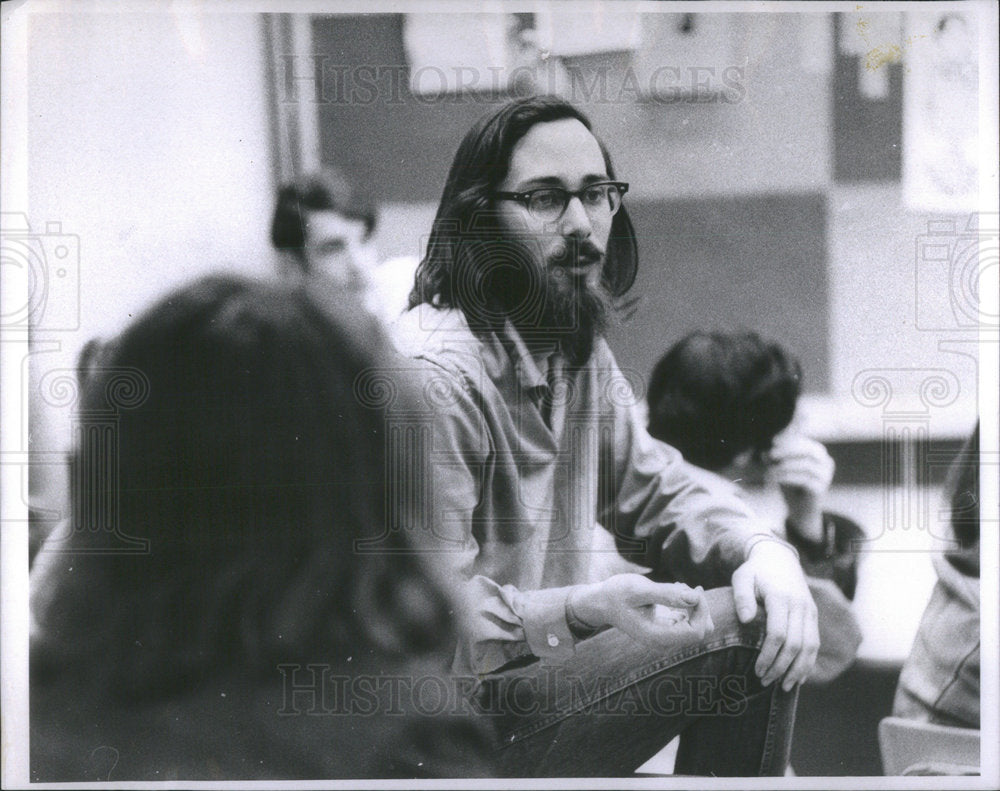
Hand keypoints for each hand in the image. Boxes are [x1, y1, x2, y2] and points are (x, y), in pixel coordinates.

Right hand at [568, 574, 712, 648]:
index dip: (702, 610)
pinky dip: (687, 604)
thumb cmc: (616, 594)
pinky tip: (674, 590)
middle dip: (700, 607)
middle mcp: (664, 641)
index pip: (696, 631)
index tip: (694, 590)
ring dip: (694, 605)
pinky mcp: (667, 628)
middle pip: (702, 630)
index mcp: (658, 637)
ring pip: (698, 625)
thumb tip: (695, 598)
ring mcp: (666, 636)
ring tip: (677, 587)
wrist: (602, 602)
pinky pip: (689, 620)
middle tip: (687, 587)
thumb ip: (666, 594)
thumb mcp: (639, 589)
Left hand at [732, 539, 818, 690]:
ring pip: (810, 647)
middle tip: (764, 681)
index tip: (756, 670)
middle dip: (781, 667)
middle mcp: (799, 606)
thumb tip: (745, 620)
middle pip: (795, 644)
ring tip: (784, 687)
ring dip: (798, 670)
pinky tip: (799, 677)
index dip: (768, 655)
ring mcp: (809, 611)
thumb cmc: (755, 571)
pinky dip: (808, 662)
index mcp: (780, 597)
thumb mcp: (742, 577)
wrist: (779, 559)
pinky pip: (815, 643)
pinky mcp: (813, 616)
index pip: (778, 633)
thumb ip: (742, 596)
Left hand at [766, 433, 833, 542]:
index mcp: (818, 453)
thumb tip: (764, 452)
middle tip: (771, 454)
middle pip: (808, 450)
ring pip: (806, 465)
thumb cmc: (791, 485)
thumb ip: (774, 458)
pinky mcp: (821, 488)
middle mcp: (826, 462)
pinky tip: (775, 478)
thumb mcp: (780, 468)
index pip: (804, 441)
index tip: (773, 441)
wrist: (800, 510)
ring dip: (785, 466)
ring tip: (770, 471)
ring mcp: (825, 476)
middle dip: (788, 450)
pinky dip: (787, 477)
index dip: (789, 439)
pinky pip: (804, 480)